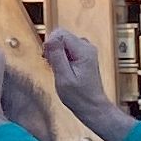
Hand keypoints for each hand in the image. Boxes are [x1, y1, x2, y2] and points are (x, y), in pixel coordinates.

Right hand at [43, 26, 129, 140]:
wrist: (92, 106)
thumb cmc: (79, 97)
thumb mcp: (63, 78)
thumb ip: (57, 56)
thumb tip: (50, 38)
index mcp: (84, 51)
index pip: (60, 33)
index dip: (50, 45)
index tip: (48, 60)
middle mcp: (87, 47)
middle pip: (61, 36)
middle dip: (52, 48)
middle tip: (53, 66)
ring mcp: (87, 50)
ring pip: (63, 41)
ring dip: (56, 53)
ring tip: (58, 69)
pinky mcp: (84, 54)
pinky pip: (67, 47)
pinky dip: (61, 56)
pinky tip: (62, 69)